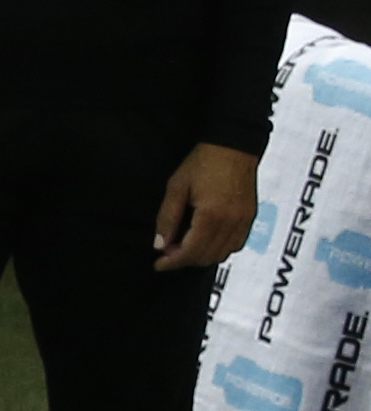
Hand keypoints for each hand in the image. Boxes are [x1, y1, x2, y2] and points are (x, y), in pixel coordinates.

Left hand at [154, 142, 259, 267]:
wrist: (234, 146)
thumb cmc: (203, 162)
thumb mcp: (176, 187)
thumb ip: (167, 218)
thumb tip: (160, 245)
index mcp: (212, 215)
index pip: (191, 251)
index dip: (173, 262)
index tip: (158, 264)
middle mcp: (232, 222)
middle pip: (207, 257)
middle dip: (185, 260)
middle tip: (168, 251)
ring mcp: (244, 221)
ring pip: (223, 254)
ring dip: (201, 256)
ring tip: (183, 245)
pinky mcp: (251, 217)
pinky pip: (236, 245)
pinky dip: (219, 249)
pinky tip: (205, 240)